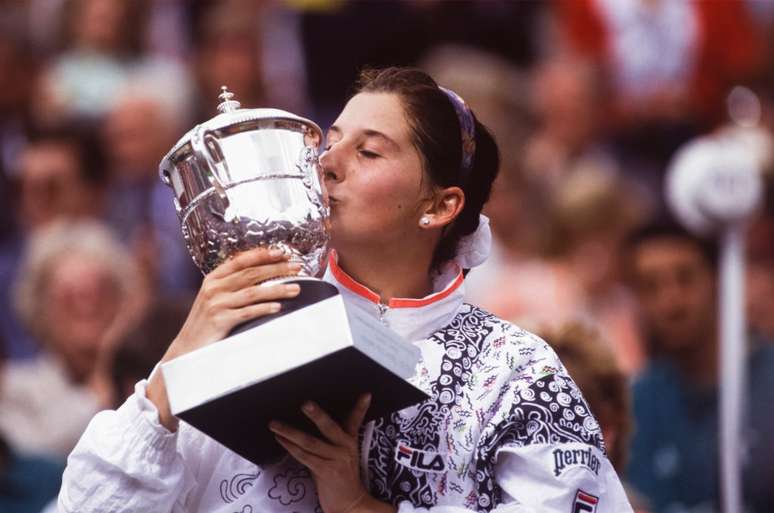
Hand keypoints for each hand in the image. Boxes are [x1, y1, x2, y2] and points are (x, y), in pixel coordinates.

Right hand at [147, 247, 302, 429]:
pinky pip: (247, 312)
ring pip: (253, 292)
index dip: (262, 255)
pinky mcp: (220, 321)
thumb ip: (231, 285)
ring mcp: (216, 304)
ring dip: (277, 289)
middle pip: (250, 274)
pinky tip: (278, 308)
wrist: (187, 348)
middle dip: (276, 268)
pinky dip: (264, 309)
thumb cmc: (206, 323)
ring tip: (296, 289)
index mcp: (213, 278)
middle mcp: (214, 288)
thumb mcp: (214, 298)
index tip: (281, 252)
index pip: (240, 260)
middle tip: (296, 266)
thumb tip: (262, 273)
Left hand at [270, 395, 394, 512]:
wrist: (349, 505)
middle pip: (329, 427)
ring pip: (310, 442)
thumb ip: (329, 441)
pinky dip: (290, 447)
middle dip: (317, 414)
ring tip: (274, 424)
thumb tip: (306, 425)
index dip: (360, 407)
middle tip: (305, 403)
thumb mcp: (340, 456)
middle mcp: (345, 448)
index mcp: (350, 441)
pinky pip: (305, 457)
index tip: (366, 394)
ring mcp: (336, 460)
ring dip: (290, 432)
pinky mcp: (326, 472)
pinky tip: (280, 440)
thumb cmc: (340, 478)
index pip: (355, 420)